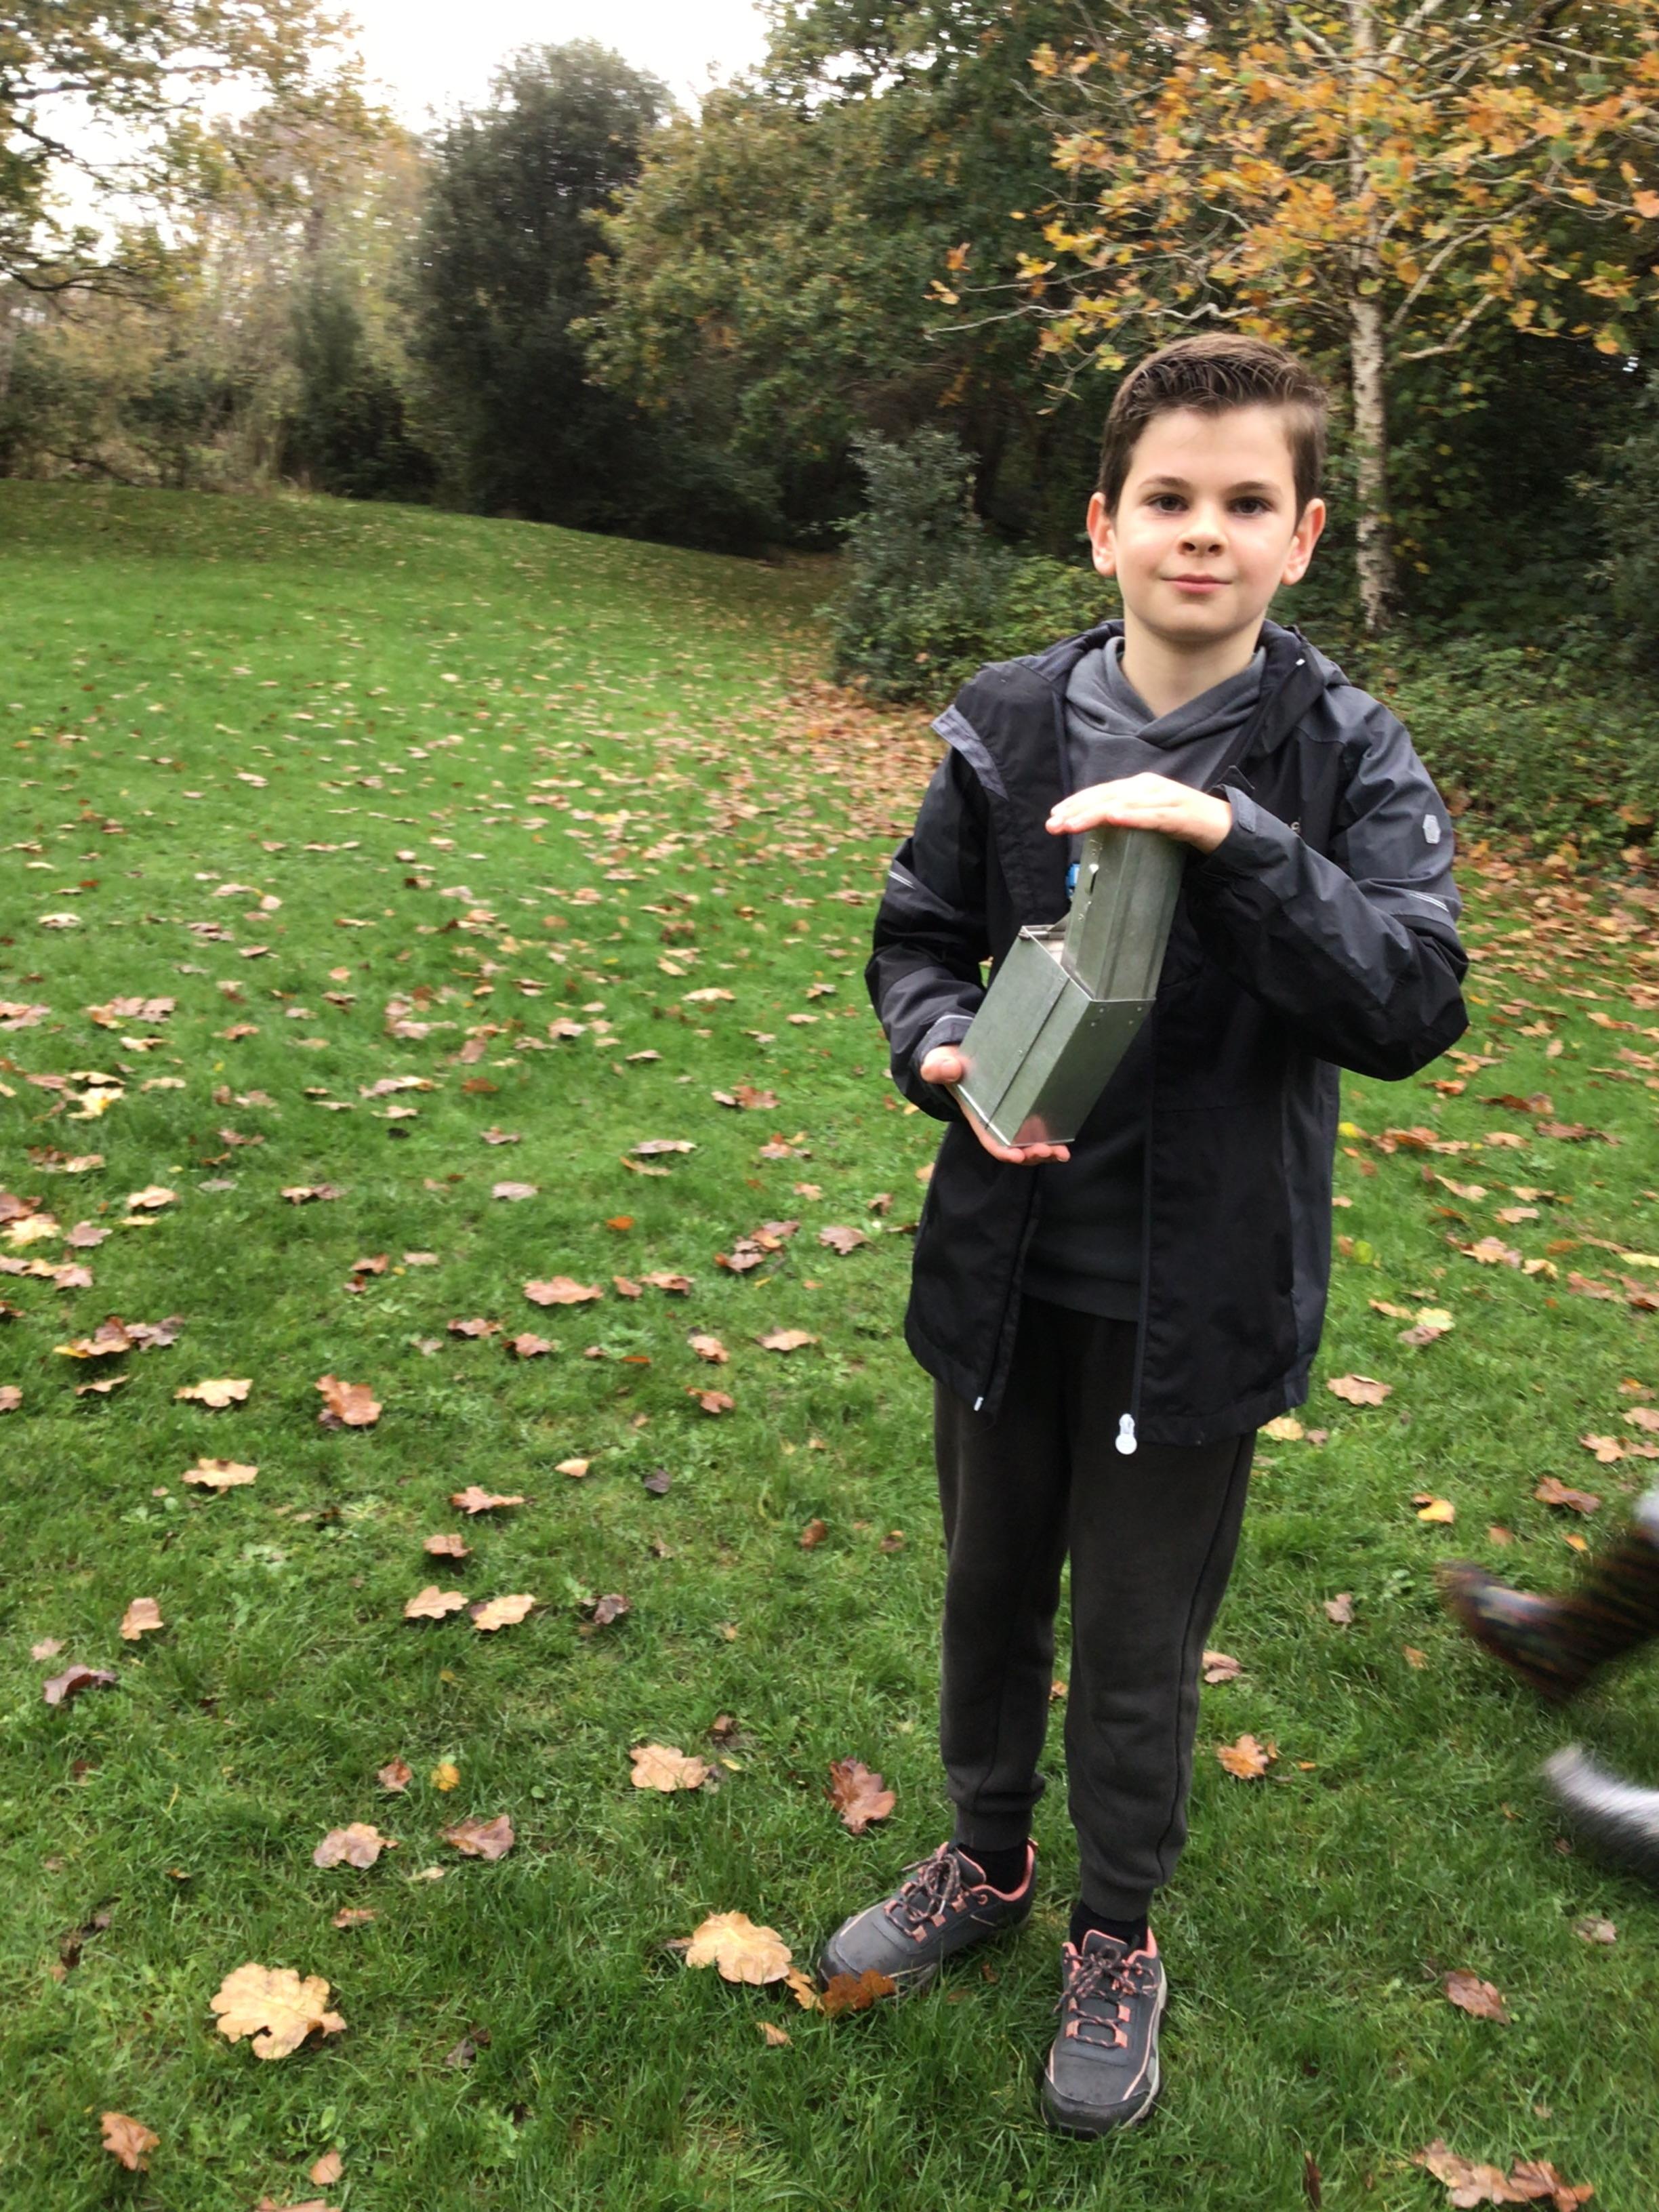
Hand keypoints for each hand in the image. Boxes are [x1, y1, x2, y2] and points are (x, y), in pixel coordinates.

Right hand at [919, 1045, 1070, 1164]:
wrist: (959, 1056)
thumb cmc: (948, 1063)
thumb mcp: (939, 1064)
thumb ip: (939, 1068)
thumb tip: (951, 1069)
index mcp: (977, 1118)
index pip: (990, 1140)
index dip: (1004, 1151)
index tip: (1017, 1156)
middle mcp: (995, 1123)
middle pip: (1014, 1148)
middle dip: (1031, 1154)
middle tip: (1046, 1151)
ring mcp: (1011, 1119)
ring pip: (1029, 1144)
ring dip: (1045, 1152)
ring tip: (1061, 1153)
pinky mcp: (1024, 1109)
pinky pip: (1037, 1129)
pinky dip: (1051, 1139)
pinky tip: (1065, 1143)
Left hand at [1046, 772, 1232, 852]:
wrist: (1222, 824)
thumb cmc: (1182, 820)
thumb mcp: (1147, 816)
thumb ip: (1125, 817)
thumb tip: (1097, 826)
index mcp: (1139, 787)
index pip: (1101, 792)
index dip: (1076, 803)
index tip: (1054, 816)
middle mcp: (1148, 787)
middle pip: (1106, 796)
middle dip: (1077, 810)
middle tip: (1053, 824)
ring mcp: (1164, 798)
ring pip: (1123, 804)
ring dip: (1094, 814)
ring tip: (1072, 824)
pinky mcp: (1179, 814)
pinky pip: (1151, 815)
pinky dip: (1131, 816)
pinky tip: (1113, 818)